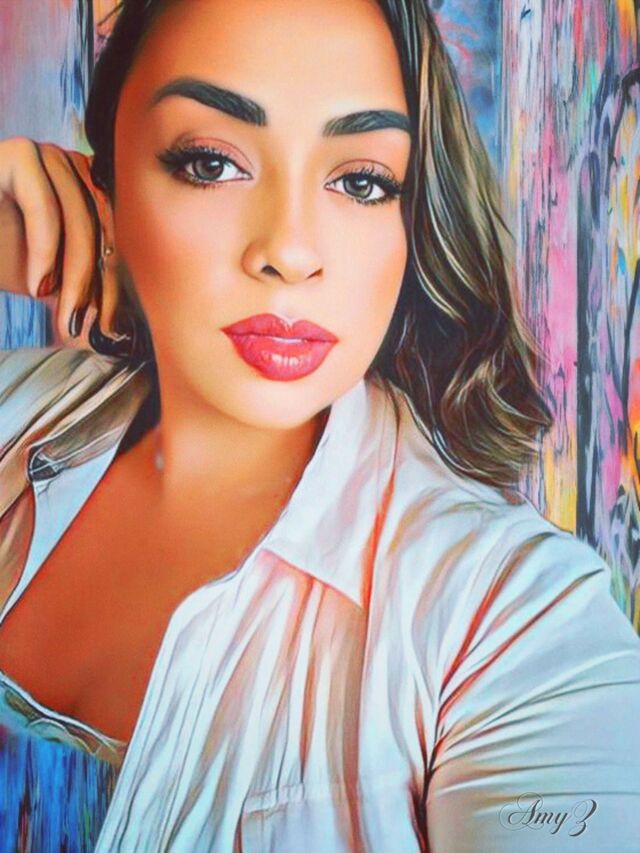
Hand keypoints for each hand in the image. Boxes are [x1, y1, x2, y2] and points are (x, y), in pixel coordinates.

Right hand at [0, 136, 129, 348]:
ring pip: (79, 220)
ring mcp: (47, 156)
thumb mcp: (49, 277)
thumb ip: (84, 288)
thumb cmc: (0, 256)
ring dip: (74, 274)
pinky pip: (44, 207)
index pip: (112, 239)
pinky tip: (37, 284)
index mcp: (88, 190)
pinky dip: (44, 249)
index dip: (111, 286)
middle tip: (78, 324)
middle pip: (101, 229)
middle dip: (92, 285)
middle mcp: (72, 166)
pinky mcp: (19, 155)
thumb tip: (119, 326)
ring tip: (61, 311)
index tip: (110, 329)